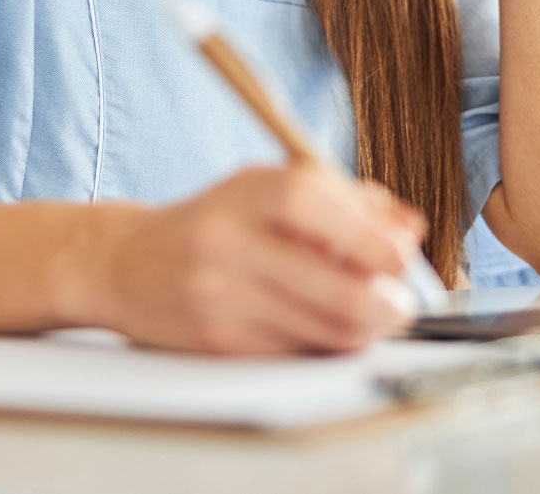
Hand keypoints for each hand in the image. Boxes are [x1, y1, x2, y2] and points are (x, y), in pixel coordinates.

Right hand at [90, 164, 426, 355]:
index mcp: (249, 190)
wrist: (128, 264)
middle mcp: (230, 243)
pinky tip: (327, 326)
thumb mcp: (274, 186)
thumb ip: (346, 199)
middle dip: (385, 303)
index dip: (370, 235)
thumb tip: (411, 227)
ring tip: (375, 315)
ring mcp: (221, 298)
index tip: (403, 254)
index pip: (315, 204)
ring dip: (365, 329)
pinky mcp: (218, 345)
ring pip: (323, 330)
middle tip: (403, 303)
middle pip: (333, 286)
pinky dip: (325, 344)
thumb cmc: (221, 219)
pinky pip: (296, 354)